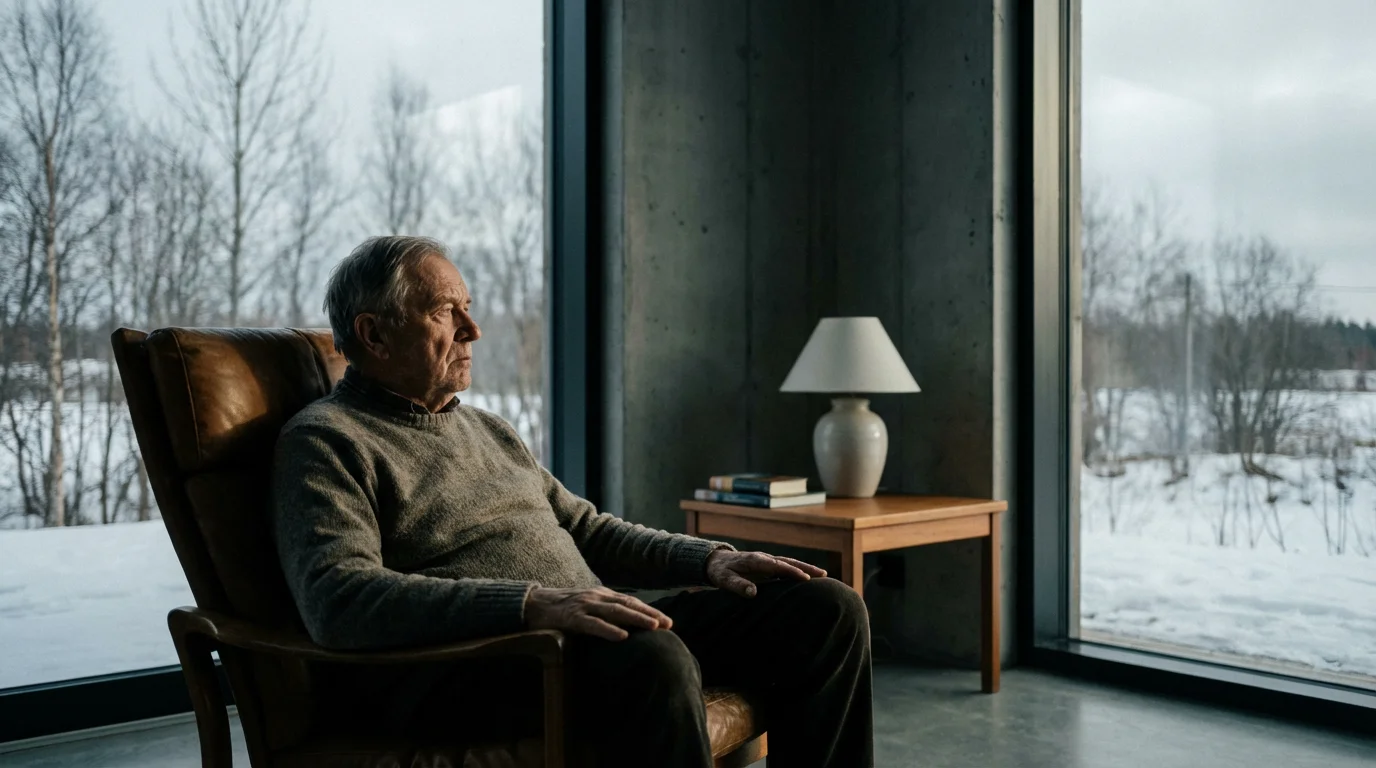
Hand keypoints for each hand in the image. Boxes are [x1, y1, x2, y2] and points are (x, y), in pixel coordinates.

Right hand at [524, 586, 672, 640]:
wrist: (532, 605)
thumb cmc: (561, 609)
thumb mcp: (586, 607)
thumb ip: (604, 612)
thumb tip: (626, 626)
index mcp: (601, 595)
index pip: (630, 602)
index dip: (649, 611)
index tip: (667, 622)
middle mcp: (596, 597)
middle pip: (628, 605)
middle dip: (649, 615)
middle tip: (668, 624)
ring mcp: (584, 606)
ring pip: (615, 612)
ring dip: (636, 619)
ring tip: (654, 627)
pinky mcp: (572, 618)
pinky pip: (593, 624)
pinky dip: (609, 630)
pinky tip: (622, 637)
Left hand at [704, 549, 827, 597]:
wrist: (715, 561)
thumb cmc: (720, 572)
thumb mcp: (724, 580)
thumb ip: (737, 586)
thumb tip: (753, 593)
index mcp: (755, 560)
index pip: (777, 566)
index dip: (791, 571)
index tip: (805, 578)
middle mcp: (763, 558)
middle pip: (788, 561)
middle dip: (805, 567)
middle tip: (822, 574)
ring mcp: (766, 560)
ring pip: (789, 562)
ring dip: (805, 567)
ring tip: (822, 574)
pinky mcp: (767, 564)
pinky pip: (785, 566)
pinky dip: (798, 569)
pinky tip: (808, 576)